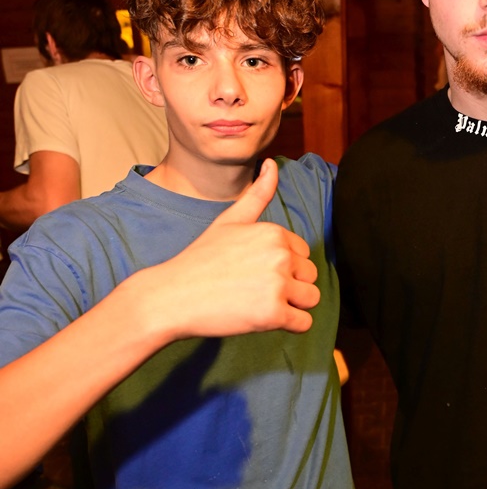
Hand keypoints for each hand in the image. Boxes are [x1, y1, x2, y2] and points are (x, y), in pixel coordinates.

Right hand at [145, 159, 319, 340]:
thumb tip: (272, 164)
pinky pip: (303, 323)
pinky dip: (289, 325)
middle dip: (289, 286)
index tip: (252, 270)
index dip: (281, 266)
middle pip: (310, 276)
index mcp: (274, 232)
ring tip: (259, 303)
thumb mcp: (230, 220)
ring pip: (311, 299)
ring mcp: (277, 284)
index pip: (303, 254)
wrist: (172, 296)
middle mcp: (280, 255)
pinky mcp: (273, 314)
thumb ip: (258, 194)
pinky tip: (262, 318)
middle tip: (252, 289)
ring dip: (292, 306)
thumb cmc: (201, 259)